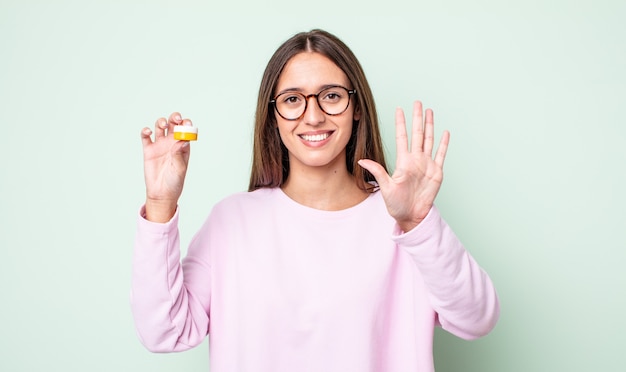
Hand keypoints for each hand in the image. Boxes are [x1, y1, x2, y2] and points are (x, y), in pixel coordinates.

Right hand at [140, 112, 192, 221]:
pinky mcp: (148, 150)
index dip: (186, 124)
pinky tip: (148, 132)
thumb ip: (179, 154)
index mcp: (183, 146)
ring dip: (161, 121)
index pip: (186, 130)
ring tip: (163, 125)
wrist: (161, 193)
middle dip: (175, 118)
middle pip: (173, 124)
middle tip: (176, 118)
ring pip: (160, 126)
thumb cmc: (174, 182)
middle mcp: (172, 143)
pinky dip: (146, 131)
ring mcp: (160, 145)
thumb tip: (183, 141)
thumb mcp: (180, 169)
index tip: (186, 122)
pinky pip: (146, 136)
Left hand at [358, 101, 448, 231]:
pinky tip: (444, 132)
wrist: (411, 215)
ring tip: (430, 112)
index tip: (399, 109)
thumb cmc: (396, 204)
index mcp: (403, 161)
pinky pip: (441, 155)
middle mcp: (415, 160)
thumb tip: (361, 160)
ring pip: (429, 140)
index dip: (401, 123)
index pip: (402, 137)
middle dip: (417, 118)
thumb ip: (377, 171)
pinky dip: (443, 144)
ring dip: (430, 126)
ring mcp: (427, 165)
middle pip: (417, 134)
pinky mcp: (436, 172)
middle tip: (417, 103)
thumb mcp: (385, 187)